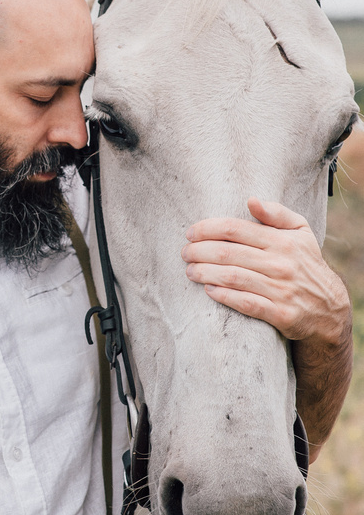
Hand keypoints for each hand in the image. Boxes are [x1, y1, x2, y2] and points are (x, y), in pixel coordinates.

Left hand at [181, 197, 348, 342]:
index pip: (235, 229)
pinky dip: (224, 296)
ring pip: (233, 277)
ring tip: (190, 271)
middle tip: (185, 253)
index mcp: (282, 241)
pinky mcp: (281, 314)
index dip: (207, 229)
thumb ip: (276, 213)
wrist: (329, 307)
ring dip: (205, 273)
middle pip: (228, 253)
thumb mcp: (300, 231)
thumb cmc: (306, 263)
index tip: (190, 233)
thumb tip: (251, 200)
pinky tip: (209, 291)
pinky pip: (246, 303)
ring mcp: (281, 290)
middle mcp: (281, 264)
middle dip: (199, 251)